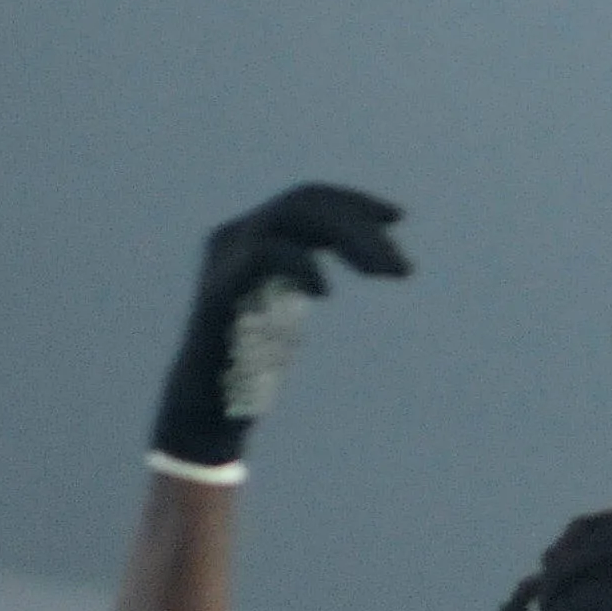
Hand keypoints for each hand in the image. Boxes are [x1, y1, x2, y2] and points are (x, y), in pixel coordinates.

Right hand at [150, 183, 409, 472]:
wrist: (208, 411)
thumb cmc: (250, 367)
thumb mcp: (287, 312)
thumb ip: (305, 278)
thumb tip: (357, 260)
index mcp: (251, 236)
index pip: (308, 198)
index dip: (353, 202)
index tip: (398, 217)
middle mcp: (234, 235)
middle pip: (304, 202)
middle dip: (360, 226)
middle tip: (403, 270)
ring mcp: (223, 257)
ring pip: (289, 216)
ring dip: (346, 239)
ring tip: (382, 273)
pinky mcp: (218, 288)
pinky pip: (265, 253)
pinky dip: (303, 265)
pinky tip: (325, 293)